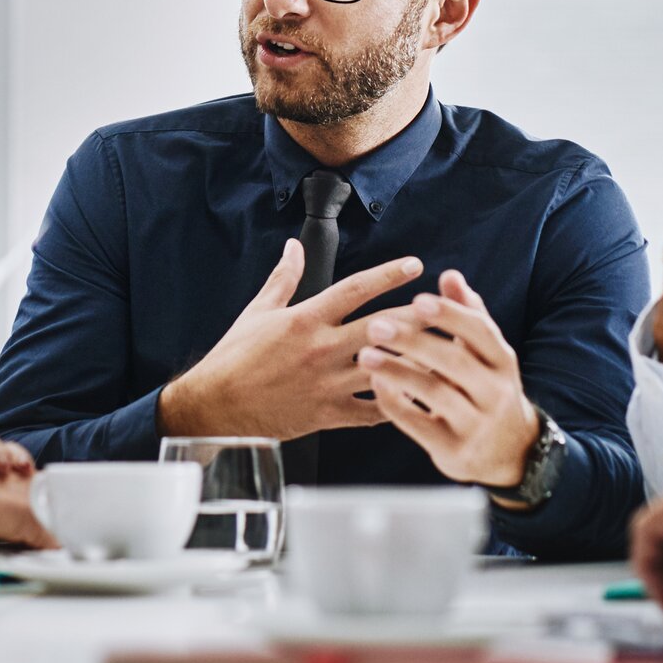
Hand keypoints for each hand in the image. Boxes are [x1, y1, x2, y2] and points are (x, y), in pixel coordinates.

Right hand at [158, 241, 423, 440]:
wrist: (216, 407)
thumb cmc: (235, 357)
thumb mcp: (258, 311)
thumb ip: (284, 278)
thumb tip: (294, 247)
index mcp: (305, 319)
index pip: (354, 289)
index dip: (387, 275)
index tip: (415, 265)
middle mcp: (321, 349)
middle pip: (381, 328)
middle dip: (417, 317)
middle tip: (446, 308)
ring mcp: (327, 383)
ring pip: (384, 371)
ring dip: (416, 362)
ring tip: (446, 355)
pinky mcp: (328, 415)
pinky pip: (372, 412)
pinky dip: (396, 405)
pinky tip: (418, 399)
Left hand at [359, 271, 539, 493]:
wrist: (510, 452)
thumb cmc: (487, 388)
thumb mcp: (486, 354)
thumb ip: (468, 314)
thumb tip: (450, 274)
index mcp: (502, 361)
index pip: (480, 332)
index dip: (450, 315)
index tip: (418, 300)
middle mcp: (494, 393)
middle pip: (454, 362)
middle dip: (414, 342)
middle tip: (376, 325)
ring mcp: (476, 424)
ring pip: (435, 394)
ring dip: (398, 372)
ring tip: (365, 356)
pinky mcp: (455, 450)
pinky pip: (421, 425)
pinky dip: (396, 405)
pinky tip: (375, 386)